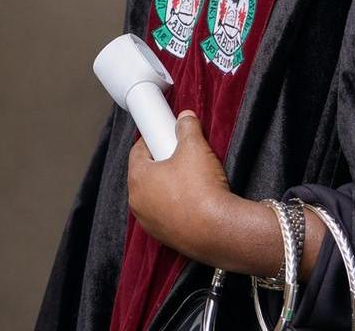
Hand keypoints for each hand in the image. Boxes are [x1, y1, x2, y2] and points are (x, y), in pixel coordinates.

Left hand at [127, 108, 328, 277]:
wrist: (217, 229)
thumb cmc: (200, 189)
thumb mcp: (196, 147)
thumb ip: (188, 128)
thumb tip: (185, 119)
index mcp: (138, 178)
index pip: (137, 151)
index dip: (151, 139)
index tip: (163, 134)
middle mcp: (137, 202)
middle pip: (145, 173)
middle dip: (161, 162)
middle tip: (180, 154)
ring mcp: (149, 222)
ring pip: (155, 195)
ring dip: (168, 185)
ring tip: (190, 177)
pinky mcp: (163, 236)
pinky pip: (165, 213)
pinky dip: (175, 204)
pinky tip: (194, 198)